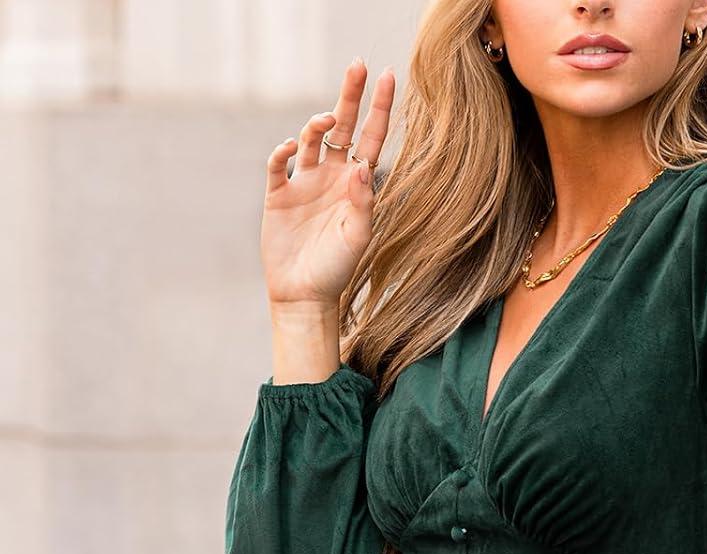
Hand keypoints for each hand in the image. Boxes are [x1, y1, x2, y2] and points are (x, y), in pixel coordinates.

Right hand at [261, 57, 394, 308]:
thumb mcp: (358, 238)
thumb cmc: (336, 270)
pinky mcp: (278, 194)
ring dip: (318, 124)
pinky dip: (283, 151)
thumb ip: (363, 203)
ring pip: (311, 138)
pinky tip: (291, 148)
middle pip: (342, 127)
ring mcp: (304, 182)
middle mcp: (331, 177)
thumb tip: (363, 166)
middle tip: (357, 65)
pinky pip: (278, 163)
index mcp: (356, 185)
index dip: (379, 109)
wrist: (304, 295)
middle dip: (350, 96)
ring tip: (327, 120)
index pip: (370, 138)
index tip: (388, 77)